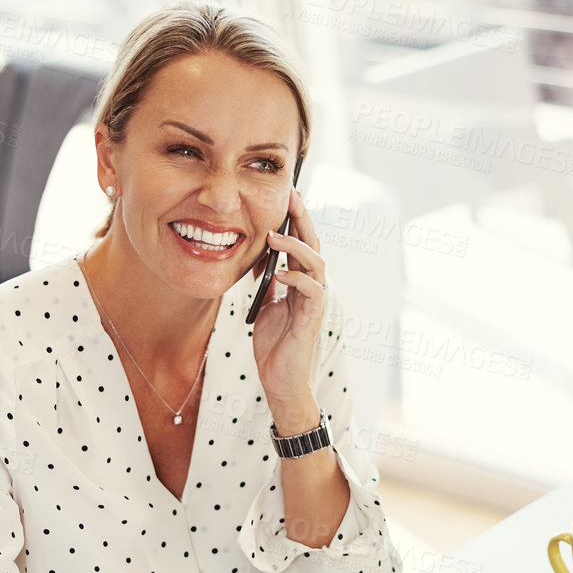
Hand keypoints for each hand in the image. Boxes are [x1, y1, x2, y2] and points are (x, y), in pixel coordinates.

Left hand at [250, 186, 327, 424]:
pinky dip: (297, 279)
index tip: (286, 194)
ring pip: (315, 263)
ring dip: (295, 247)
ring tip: (273, 236)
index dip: (296, 218)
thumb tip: (257, 257)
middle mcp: (312, 287)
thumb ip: (267, 282)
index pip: (302, 242)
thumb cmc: (275, 344)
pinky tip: (280, 272)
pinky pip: (311, 291)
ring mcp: (315, 302)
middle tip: (290, 195)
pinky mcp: (312, 319)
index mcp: (301, 281)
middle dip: (301, 219)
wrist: (280, 379)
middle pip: (312, 244)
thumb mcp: (265, 305)